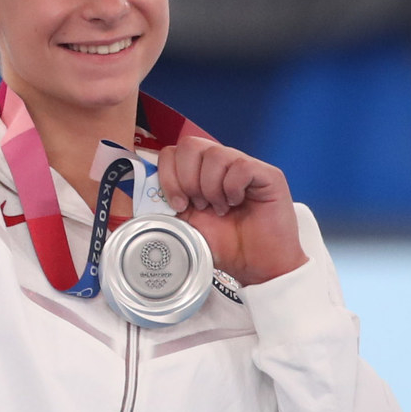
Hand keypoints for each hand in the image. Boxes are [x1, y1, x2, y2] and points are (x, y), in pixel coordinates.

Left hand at [153, 136, 308, 286]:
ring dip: (211, 187)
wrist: (256, 267)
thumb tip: (143, 193)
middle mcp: (221, 164)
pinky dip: (233, 188)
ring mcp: (244, 166)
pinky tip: (238, 203)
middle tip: (199, 205)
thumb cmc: (226, 245)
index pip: (172, 151)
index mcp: (199, 173)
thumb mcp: (186, 224)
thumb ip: (167, 204)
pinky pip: (241, 166)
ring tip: (221, 208)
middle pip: (190, 145)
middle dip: (187, 179)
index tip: (178, 203)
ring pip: (215, 154)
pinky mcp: (267, 174)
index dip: (168, 175)